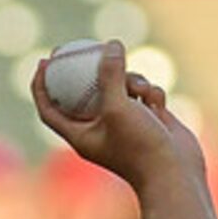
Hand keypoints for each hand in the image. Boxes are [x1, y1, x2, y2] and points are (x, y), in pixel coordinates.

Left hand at [31, 42, 205, 191]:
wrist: (175, 173)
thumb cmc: (140, 147)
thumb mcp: (119, 107)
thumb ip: (111, 75)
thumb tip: (110, 45)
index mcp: (81, 136)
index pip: (50, 110)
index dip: (42, 86)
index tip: (44, 61)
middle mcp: (101, 130)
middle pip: (86, 92)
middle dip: (87, 68)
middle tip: (84, 45)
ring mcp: (126, 124)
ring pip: (122, 87)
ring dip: (132, 80)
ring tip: (141, 90)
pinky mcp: (149, 119)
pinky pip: (145, 94)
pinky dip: (151, 92)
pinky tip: (158, 103)